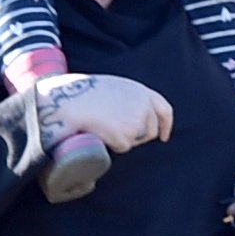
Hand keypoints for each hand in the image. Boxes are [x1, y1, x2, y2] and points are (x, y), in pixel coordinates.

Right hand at [46, 73, 172, 153]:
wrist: (68, 101)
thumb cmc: (84, 94)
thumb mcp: (114, 88)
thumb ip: (130, 100)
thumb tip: (135, 118)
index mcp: (141, 91)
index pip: (164, 109)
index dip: (166, 125)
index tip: (164, 136)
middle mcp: (144, 105)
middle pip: (151, 131)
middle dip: (138, 137)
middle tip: (116, 132)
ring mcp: (138, 121)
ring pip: (136, 141)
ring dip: (123, 139)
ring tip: (103, 126)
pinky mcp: (127, 136)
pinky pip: (122, 147)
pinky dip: (111, 144)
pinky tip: (99, 132)